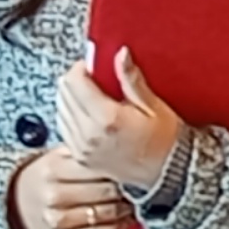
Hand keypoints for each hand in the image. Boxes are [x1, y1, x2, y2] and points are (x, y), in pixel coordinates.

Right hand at [7, 145, 133, 228]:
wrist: (18, 208)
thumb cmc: (49, 179)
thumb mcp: (57, 158)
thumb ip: (83, 151)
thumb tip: (120, 140)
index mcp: (52, 168)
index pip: (97, 166)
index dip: (120, 166)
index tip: (134, 165)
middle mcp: (53, 194)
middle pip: (105, 191)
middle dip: (127, 188)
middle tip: (141, 185)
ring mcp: (57, 219)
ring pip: (104, 214)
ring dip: (126, 209)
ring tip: (136, 201)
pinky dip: (118, 227)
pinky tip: (127, 219)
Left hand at [54, 50, 184, 186]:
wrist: (168, 175)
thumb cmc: (166, 141)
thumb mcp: (154, 107)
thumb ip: (131, 80)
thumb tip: (119, 53)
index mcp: (107, 118)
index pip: (74, 81)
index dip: (81, 67)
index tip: (93, 66)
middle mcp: (89, 134)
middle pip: (63, 92)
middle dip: (76, 80)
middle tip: (94, 79)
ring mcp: (82, 147)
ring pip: (60, 108)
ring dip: (71, 98)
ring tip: (92, 98)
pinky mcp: (80, 157)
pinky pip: (63, 127)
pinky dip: (71, 116)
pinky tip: (88, 115)